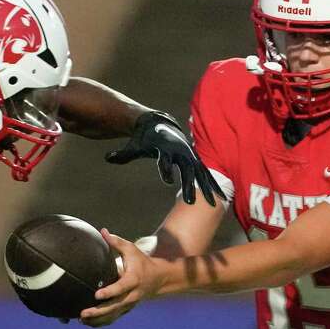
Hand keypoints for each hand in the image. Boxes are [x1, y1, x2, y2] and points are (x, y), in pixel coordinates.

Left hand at [81, 229, 162, 326]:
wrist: (158, 279)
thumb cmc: (141, 261)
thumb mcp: (131, 249)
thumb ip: (116, 242)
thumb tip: (102, 231)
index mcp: (133, 280)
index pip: (121, 288)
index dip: (109, 292)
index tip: (96, 295)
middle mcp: (132, 295)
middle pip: (115, 306)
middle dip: (99, 312)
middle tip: (83, 313)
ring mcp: (130, 304)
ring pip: (113, 315)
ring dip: (97, 320)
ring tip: (81, 319)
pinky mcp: (127, 309)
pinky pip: (113, 318)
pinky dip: (101, 322)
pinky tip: (87, 323)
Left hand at [105, 111, 223, 205]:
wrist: (160, 124)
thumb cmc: (144, 139)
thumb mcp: (133, 146)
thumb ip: (122, 154)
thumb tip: (107, 157)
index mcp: (164, 148)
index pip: (165, 160)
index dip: (166, 169)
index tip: (168, 181)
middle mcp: (179, 152)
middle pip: (186, 170)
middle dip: (189, 185)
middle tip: (190, 202)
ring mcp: (190, 156)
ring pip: (200, 174)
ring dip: (206, 188)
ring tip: (213, 204)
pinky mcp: (195, 160)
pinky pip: (206, 174)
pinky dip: (214, 185)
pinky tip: (222, 197)